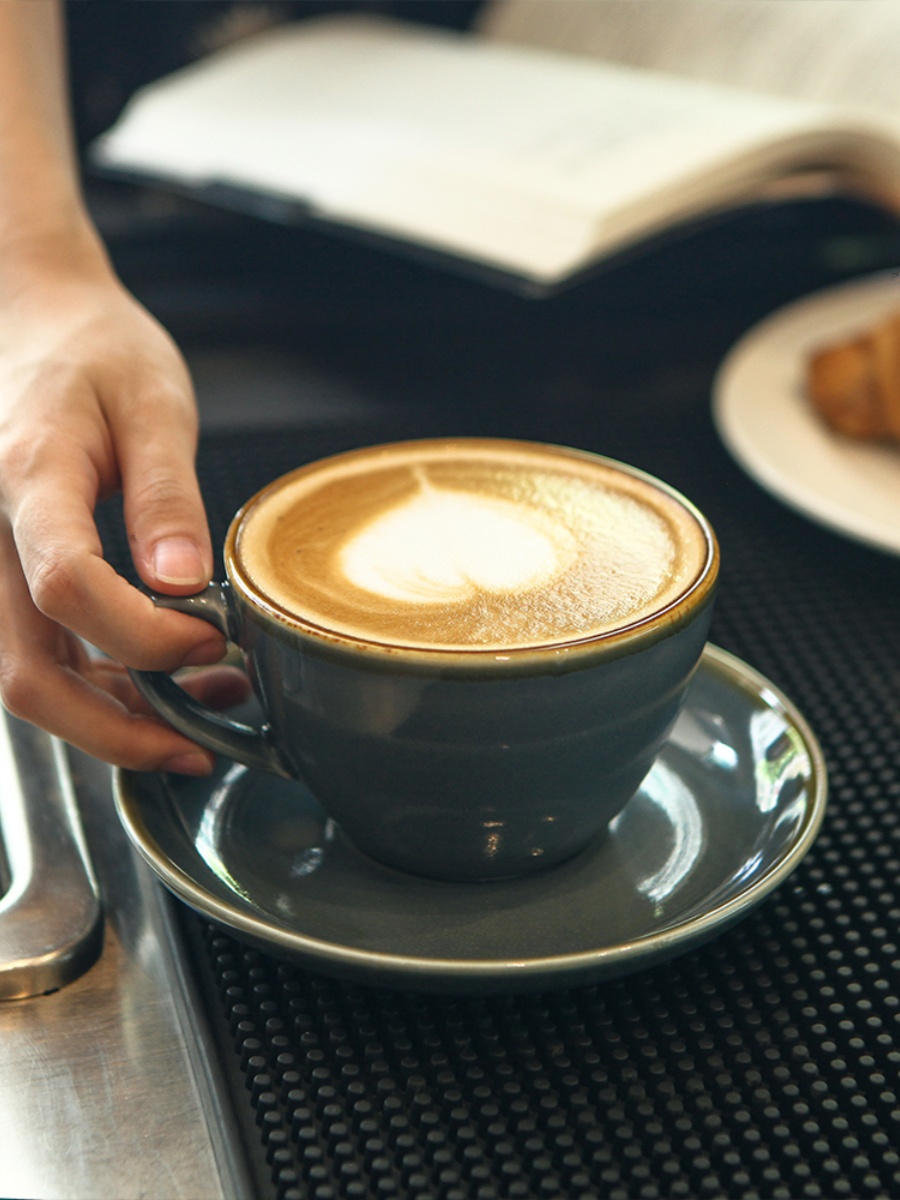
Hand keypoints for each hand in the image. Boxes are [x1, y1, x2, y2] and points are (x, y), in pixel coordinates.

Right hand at [0, 261, 247, 770]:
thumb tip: (186, 590)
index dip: (145, 636)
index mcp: (26, 475)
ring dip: (107, 716)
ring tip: (197, 714)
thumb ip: (168, 496)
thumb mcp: (152, 403)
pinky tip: (156, 682)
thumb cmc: (94, 351)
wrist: (29, 320)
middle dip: (116, 728)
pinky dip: (91, 685)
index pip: (67, 585)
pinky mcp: (0, 574)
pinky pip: (31, 651)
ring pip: (22, 676)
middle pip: (25, 670)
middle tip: (197, 746)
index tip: (212, 640)